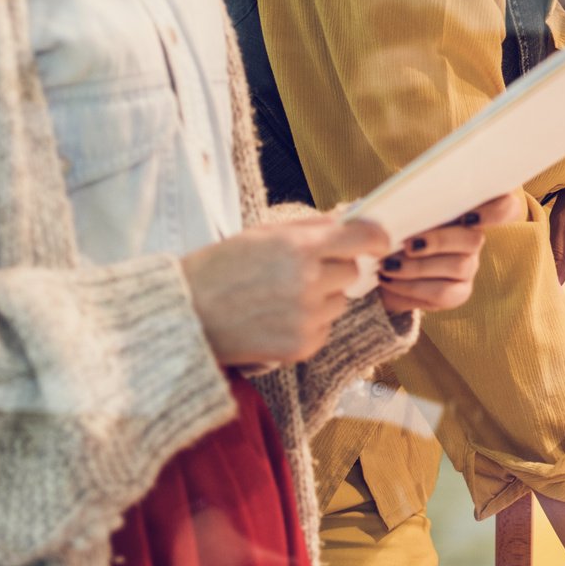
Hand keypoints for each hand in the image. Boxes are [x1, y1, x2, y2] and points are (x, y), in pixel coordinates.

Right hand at [181, 214, 393, 366]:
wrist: (184, 316)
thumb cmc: (221, 268)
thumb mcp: (263, 234)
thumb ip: (313, 227)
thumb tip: (355, 219)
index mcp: (300, 246)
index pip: (364, 238)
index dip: (377, 238)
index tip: (381, 241)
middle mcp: (309, 281)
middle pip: (352, 271)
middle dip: (335, 268)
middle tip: (299, 271)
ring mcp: (307, 317)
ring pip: (339, 301)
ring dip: (321, 298)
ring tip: (279, 298)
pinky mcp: (302, 346)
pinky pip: (324, 328)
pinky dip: (309, 324)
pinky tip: (275, 320)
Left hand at [378, 192, 520, 316]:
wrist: (379, 267)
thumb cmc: (392, 229)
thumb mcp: (397, 209)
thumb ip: (405, 199)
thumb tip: (398, 194)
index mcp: (465, 209)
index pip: (505, 206)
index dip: (498, 210)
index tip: (469, 217)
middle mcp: (474, 237)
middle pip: (474, 240)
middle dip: (439, 241)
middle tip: (408, 244)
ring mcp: (469, 265)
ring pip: (458, 266)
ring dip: (418, 267)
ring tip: (387, 266)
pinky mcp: (459, 293)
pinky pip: (443, 292)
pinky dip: (411, 286)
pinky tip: (389, 279)